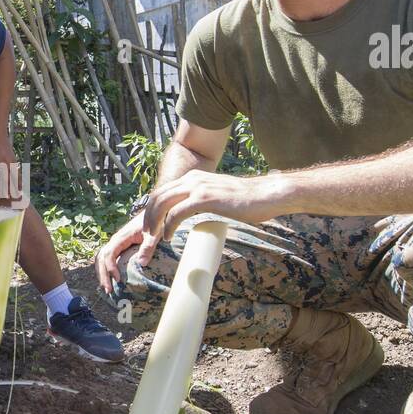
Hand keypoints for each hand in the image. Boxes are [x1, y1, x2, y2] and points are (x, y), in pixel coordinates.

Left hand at [0, 133, 21, 204]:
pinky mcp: (13, 159)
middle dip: (16, 188)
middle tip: (19, 196)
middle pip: (15, 179)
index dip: (7, 189)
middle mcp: (10, 165)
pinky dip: (18, 175)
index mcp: (4, 166)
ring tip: (21, 189)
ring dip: (19, 182)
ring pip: (17, 174)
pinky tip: (19, 178)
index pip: (6, 180)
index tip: (9, 197)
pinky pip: (17, 170)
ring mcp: (13, 161)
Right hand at [95, 211, 159, 292]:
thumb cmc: (155, 223)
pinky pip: (107, 259)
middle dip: (103, 275)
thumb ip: (148, 247)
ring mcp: (116, 244)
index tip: (118, 279)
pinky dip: (105, 269)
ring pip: (101, 259)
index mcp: (121, 237)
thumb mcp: (153, 234)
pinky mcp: (119, 247)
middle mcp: (115, 241)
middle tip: (108, 290)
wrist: (154, 213)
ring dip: (102, 273)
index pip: (109, 253)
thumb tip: (141, 263)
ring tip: (107, 288)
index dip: (111, 267)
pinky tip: (110, 279)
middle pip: (101, 258)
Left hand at [143, 170, 289, 240]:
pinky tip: (167, 236)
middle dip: (148, 214)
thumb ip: (204, 198)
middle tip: (146, 232)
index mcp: (194, 177)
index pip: (165, 190)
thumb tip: (196, 212)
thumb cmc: (246, 199)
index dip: (154, 207)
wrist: (266, 194)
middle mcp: (193, 178)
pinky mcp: (204, 199)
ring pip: (163, 203)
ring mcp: (198, 187)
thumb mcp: (218, 194)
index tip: (151, 223)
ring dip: (154, 221)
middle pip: (158, 195)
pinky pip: (177, 213)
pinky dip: (168, 225)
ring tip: (152, 236)